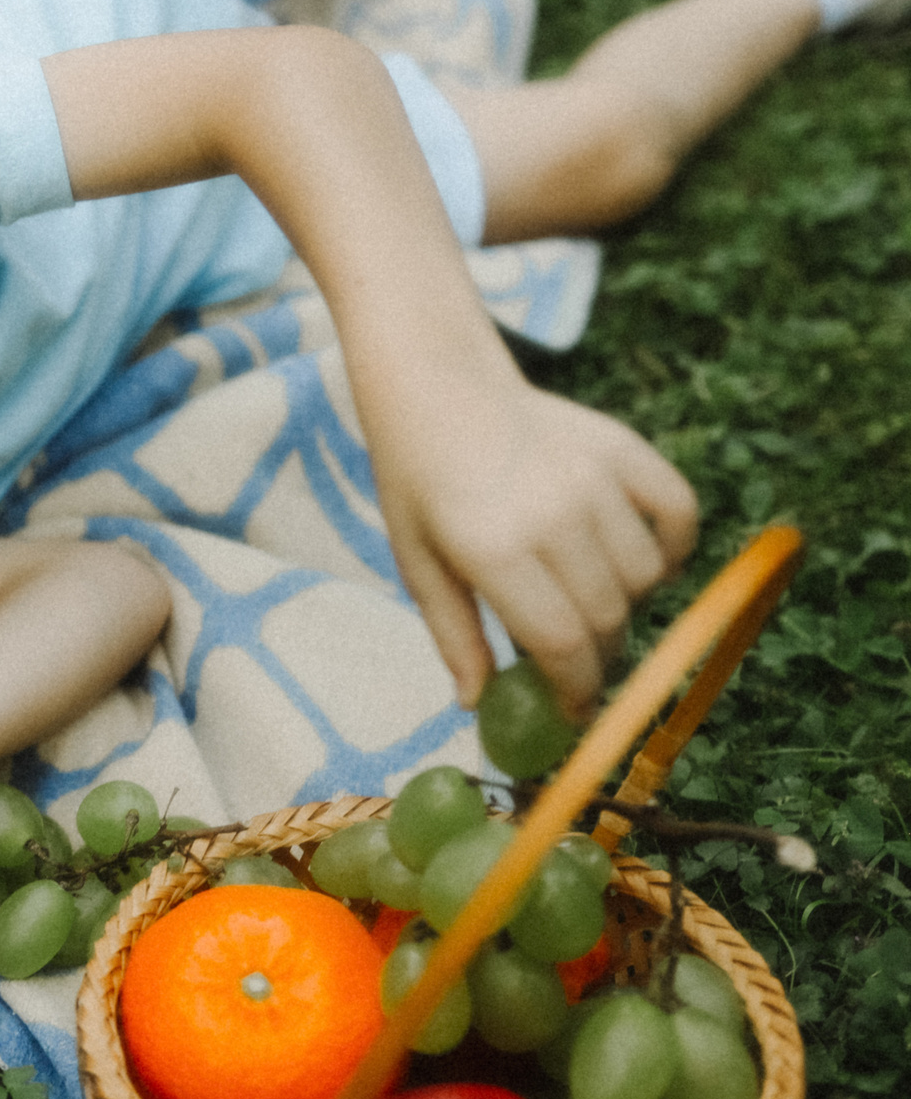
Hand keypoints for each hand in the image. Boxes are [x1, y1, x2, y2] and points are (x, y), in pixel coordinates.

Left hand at [370, 375, 695, 718]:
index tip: (575, 711)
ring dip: (628, 605)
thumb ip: (455, 635)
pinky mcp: (625, 447)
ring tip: (588, 601)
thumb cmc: (420, 484)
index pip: (563, 643)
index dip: (577, 689)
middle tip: (577, 665)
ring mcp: (594, 476)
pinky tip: (637, 561)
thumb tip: (478, 704)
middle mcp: (552, 513)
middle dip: (598, 657)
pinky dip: (671, 549)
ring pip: (646, 576)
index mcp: (493, 548)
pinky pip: (680, 514)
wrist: (440, 387)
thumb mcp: (418, 563)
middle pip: (608, 617)